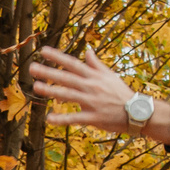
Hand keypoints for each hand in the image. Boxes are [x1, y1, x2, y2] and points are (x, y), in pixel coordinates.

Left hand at [32, 45, 168, 140]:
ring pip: (68, 95)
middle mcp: (91, 86)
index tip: (43, 51)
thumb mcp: (110, 75)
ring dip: (52, 91)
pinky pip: (75, 118)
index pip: (73, 64)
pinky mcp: (94, 117)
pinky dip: (62, 119)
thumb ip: (96, 64)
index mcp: (94, 76)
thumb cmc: (121, 93)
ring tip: (36, 87)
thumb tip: (88, 50)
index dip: (57, 57)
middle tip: (31, 68)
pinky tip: (49, 118)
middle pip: (67, 77)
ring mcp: (92, 102)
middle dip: (49, 72)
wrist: (137, 112)